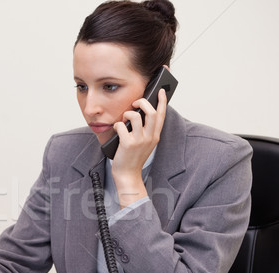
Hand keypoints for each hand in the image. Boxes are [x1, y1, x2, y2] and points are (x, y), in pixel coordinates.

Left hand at [111, 88, 167, 206]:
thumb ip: (145, 130)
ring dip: (127, 113)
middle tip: (135, 102)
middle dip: (143, 102)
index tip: (161, 91)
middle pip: (151, 112)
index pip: (161, 115)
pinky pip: (121, 126)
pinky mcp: (128, 144)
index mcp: (155, 136)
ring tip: (123, 119)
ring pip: (135, 116)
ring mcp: (139, 141)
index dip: (162, 101)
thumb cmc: (133, 158)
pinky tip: (116, 129)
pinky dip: (117, 125)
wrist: (127, 175)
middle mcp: (150, 137)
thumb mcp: (144, 144)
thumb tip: (140, 113)